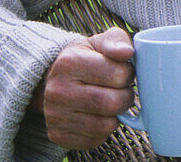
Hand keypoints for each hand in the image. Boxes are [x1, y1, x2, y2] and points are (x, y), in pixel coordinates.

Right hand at [33, 27, 135, 148]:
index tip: (123, 72)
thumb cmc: (85, 58)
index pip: (119, 75)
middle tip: (121, 90)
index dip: (128, 74)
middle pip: (113, 103)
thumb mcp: (99, 42)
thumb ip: (116, 40)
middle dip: (125, 97)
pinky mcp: (58, 135)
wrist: (52, 79)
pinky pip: (96, 140)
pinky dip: (104, 130)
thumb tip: (127, 52)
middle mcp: (59, 91)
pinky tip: (98, 115)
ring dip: (116, 115)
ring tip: (109, 101)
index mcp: (70, 63)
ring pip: (106, 125)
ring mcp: (55, 115)